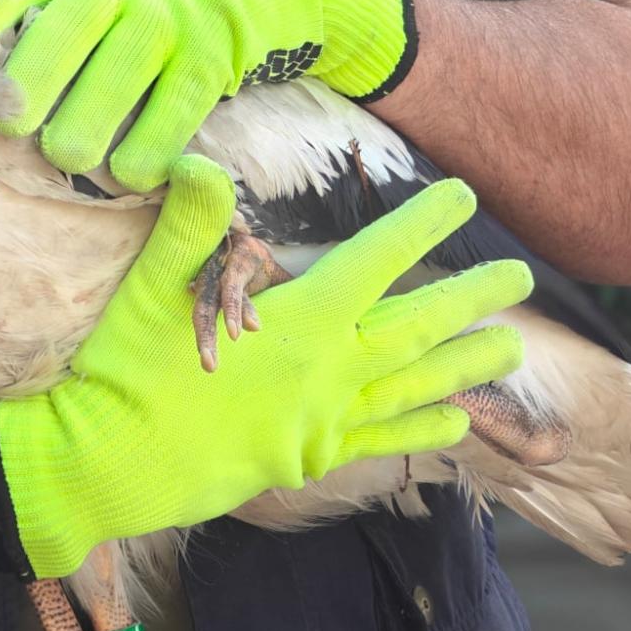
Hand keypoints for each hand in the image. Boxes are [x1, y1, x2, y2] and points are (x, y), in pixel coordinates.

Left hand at [0, 0, 415, 189]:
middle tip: (10, 125)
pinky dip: (148, 152)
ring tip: (66, 156)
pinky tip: (130, 174)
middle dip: (30, 85)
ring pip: (117, 79)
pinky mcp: (212, 58)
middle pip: (64, 33)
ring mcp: (168, 21)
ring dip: (84, 130)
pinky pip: (174, 112)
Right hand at [0, 164, 529, 578]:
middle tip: (520, 275)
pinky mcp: (308, 458)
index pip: (375, 261)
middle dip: (470, 299)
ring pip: (413, 389)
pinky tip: (454, 420)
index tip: (461, 197)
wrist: (110, 466)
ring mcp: (322, 421)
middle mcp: (325, 374)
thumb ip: (189, 225)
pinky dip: (422, 428)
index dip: (420, 226)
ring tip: (513, 347)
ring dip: (466, 366)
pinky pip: (381, 440)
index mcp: (296, 323)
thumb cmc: (126, 372)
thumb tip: (202, 164)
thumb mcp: (149, 289)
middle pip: (416, 329)